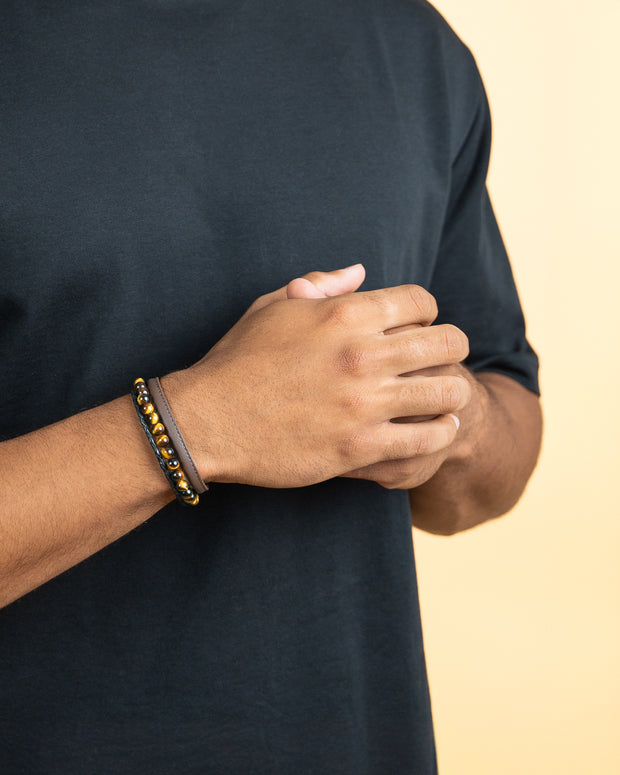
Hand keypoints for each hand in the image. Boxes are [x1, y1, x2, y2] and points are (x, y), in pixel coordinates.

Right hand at [163, 266, 468, 488]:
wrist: (207, 421)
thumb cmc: (238, 361)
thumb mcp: (272, 308)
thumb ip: (320, 286)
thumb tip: (359, 271)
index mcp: (344, 314)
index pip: (420, 301)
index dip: (427, 311)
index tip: (420, 325)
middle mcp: (363, 354)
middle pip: (446, 342)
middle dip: (452, 347)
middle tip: (444, 359)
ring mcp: (364, 403)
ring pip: (448, 391)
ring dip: (453, 391)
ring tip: (448, 396)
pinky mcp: (360, 447)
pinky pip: (427, 439)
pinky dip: (441, 433)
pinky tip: (438, 428)